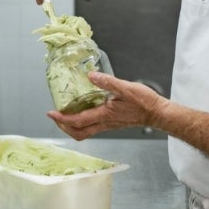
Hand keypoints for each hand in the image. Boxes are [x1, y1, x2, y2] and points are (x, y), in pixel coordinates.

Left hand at [47, 72, 167, 140]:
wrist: (156, 113)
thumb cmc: (144, 102)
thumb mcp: (126, 88)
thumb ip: (108, 82)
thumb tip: (91, 76)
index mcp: (104, 115)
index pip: (77, 121)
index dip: (62, 119)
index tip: (51, 113)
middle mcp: (104, 123)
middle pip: (78, 133)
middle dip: (63, 126)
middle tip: (55, 116)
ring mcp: (108, 125)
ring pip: (84, 131)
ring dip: (71, 125)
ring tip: (65, 113)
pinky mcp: (111, 123)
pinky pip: (92, 126)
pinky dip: (82, 121)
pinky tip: (82, 109)